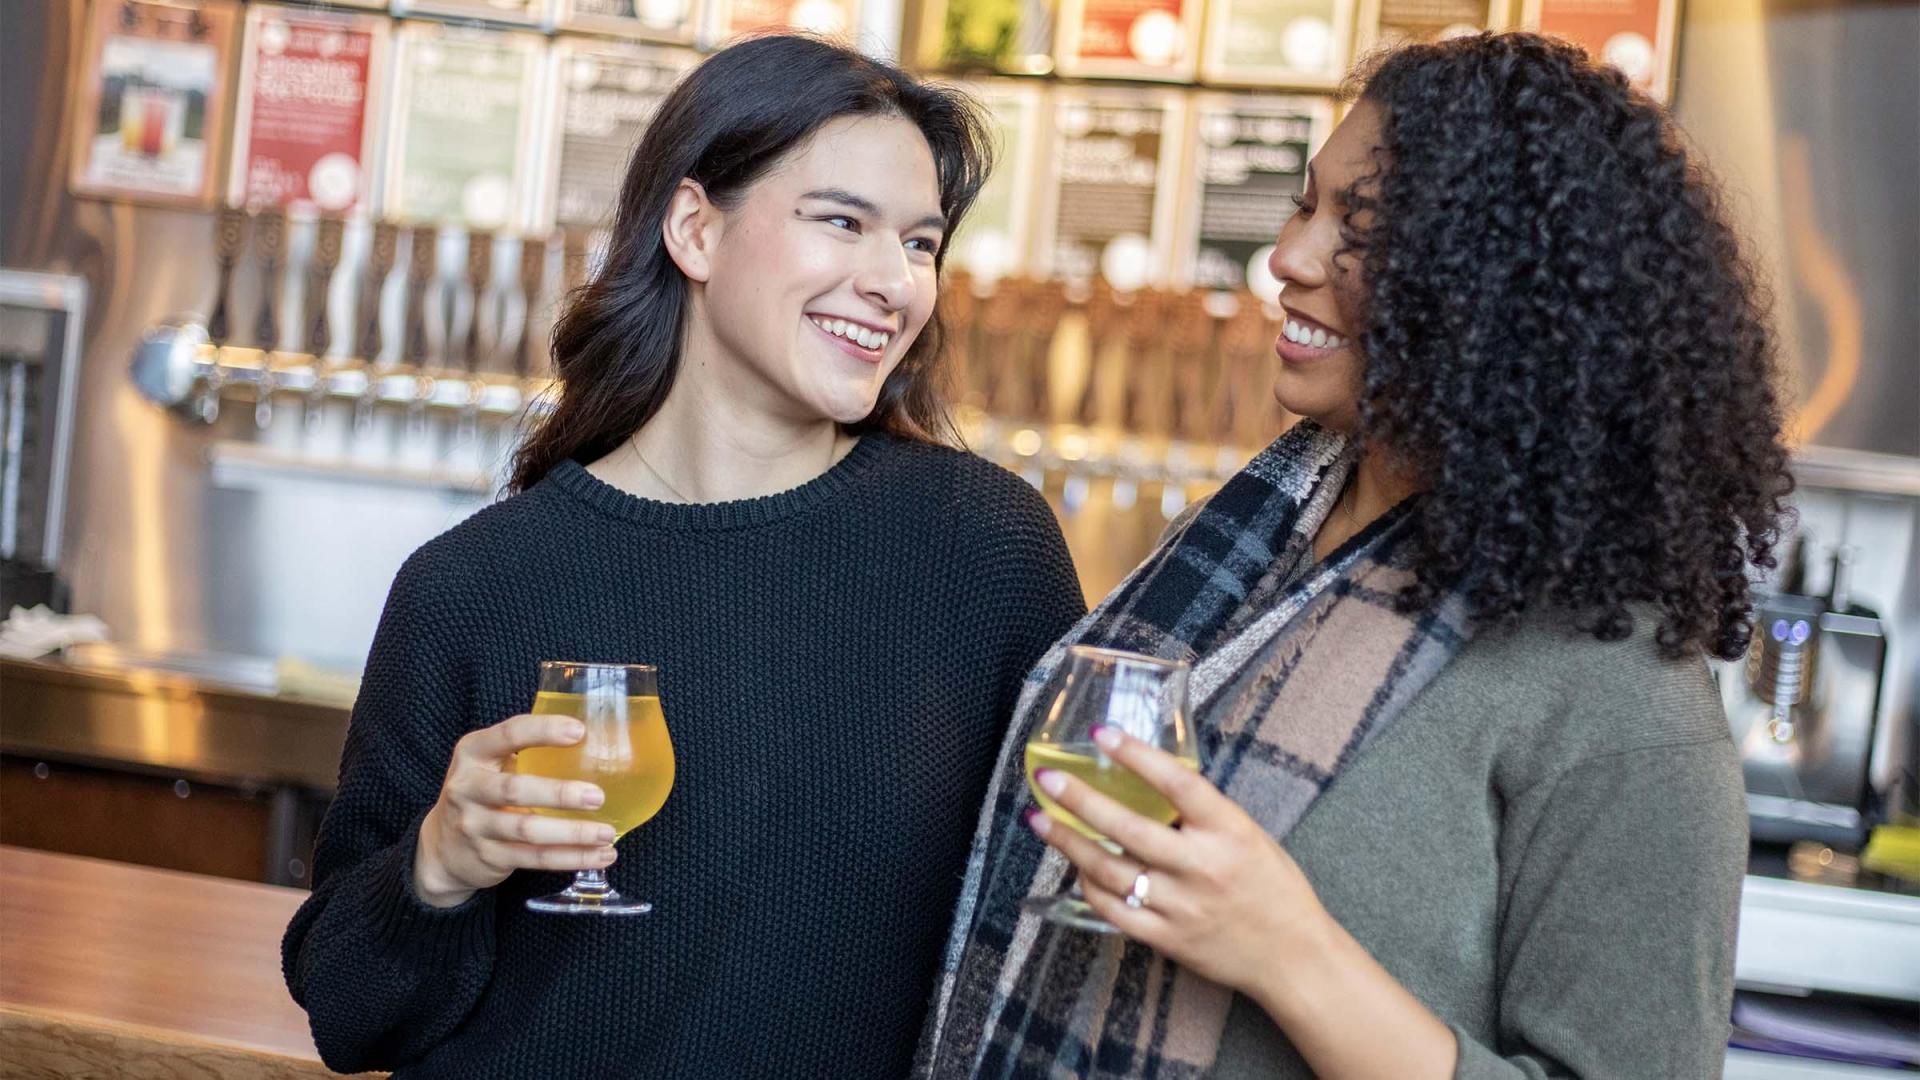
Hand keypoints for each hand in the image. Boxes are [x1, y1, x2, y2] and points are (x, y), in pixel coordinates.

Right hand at [413, 713, 618, 907]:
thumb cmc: (482, 792)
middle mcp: (468, 788)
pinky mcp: (489, 857)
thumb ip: (525, 748)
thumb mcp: (489, 762)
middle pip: (515, 790)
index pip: (508, 734)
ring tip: (607, 833)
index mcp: (473, 753)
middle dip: (559, 794)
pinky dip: (571, 858)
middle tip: (598, 796)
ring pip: (528, 831)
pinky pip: (535, 858)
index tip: (579, 731)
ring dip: (573, 834)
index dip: (543, 731)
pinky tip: (600, 855)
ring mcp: (475, 826)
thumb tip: (594, 738)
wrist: (442, 847)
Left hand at [1025, 725, 1332, 1003]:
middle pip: (1128, 828)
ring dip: (1069, 843)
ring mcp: (1181, 906)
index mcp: (1229, 830)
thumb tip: (1147, 782)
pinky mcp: (1167, 938)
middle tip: (1046, 780)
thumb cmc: (1273, 887)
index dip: (1136, 755)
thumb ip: (1202, 814)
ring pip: (1110, 871)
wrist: (1293, 956)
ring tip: (1041, 819)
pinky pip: (1114, 910)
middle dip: (1080, 800)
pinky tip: (1074, 865)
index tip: (1101, 734)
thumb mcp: (1248, 835)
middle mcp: (1202, 866)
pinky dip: (1088, 886)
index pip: (1177, 783)